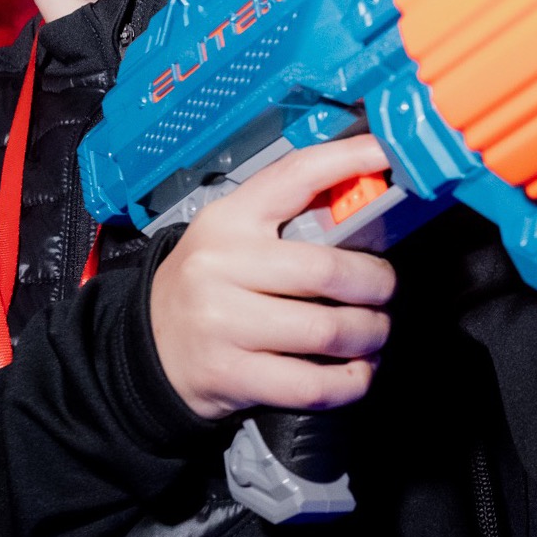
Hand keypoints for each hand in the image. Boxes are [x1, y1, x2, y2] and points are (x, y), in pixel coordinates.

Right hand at [150, 136, 397, 419]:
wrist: (148, 348)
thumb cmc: (210, 286)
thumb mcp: (236, 236)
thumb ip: (293, 217)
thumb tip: (372, 200)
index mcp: (230, 219)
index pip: (296, 175)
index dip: (350, 160)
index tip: (389, 152)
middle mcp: (221, 266)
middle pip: (328, 270)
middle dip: (377, 284)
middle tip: (385, 290)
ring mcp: (223, 323)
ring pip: (328, 330)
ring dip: (370, 334)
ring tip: (373, 332)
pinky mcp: (230, 374)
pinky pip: (312, 384)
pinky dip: (352, 381)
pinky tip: (357, 371)